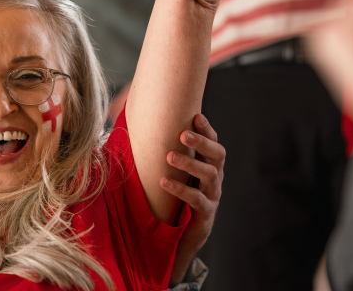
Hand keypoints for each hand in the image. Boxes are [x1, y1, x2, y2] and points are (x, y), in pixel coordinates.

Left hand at [161, 113, 224, 284]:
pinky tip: (164, 182)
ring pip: (210, 175)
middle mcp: (214, 178)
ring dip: (189, 163)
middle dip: (201, 142)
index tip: (196, 116)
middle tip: (182, 134)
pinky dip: (181, 190)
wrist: (179, 237)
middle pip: (217, 155)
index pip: (213, 143)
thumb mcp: (171, 173)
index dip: (207, 130)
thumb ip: (162, 153)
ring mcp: (212, 196)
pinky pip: (197, 200)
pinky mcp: (205, 214)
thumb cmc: (173, 197)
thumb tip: (135, 126)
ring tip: (169, 156)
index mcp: (208, 165)